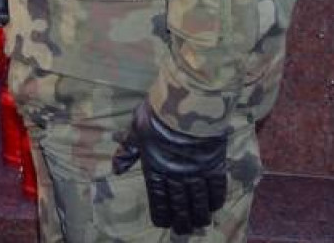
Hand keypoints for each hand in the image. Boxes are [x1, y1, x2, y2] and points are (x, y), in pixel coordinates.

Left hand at [112, 101, 226, 234]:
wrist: (185, 103)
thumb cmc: (157, 114)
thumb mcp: (137, 129)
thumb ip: (128, 151)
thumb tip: (116, 169)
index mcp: (155, 169)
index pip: (158, 201)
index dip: (161, 215)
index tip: (164, 223)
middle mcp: (176, 176)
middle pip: (180, 207)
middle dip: (182, 222)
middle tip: (184, 231)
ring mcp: (197, 173)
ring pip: (200, 203)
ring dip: (200, 216)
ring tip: (200, 224)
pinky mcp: (214, 165)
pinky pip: (217, 189)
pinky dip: (216, 200)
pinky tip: (214, 206)